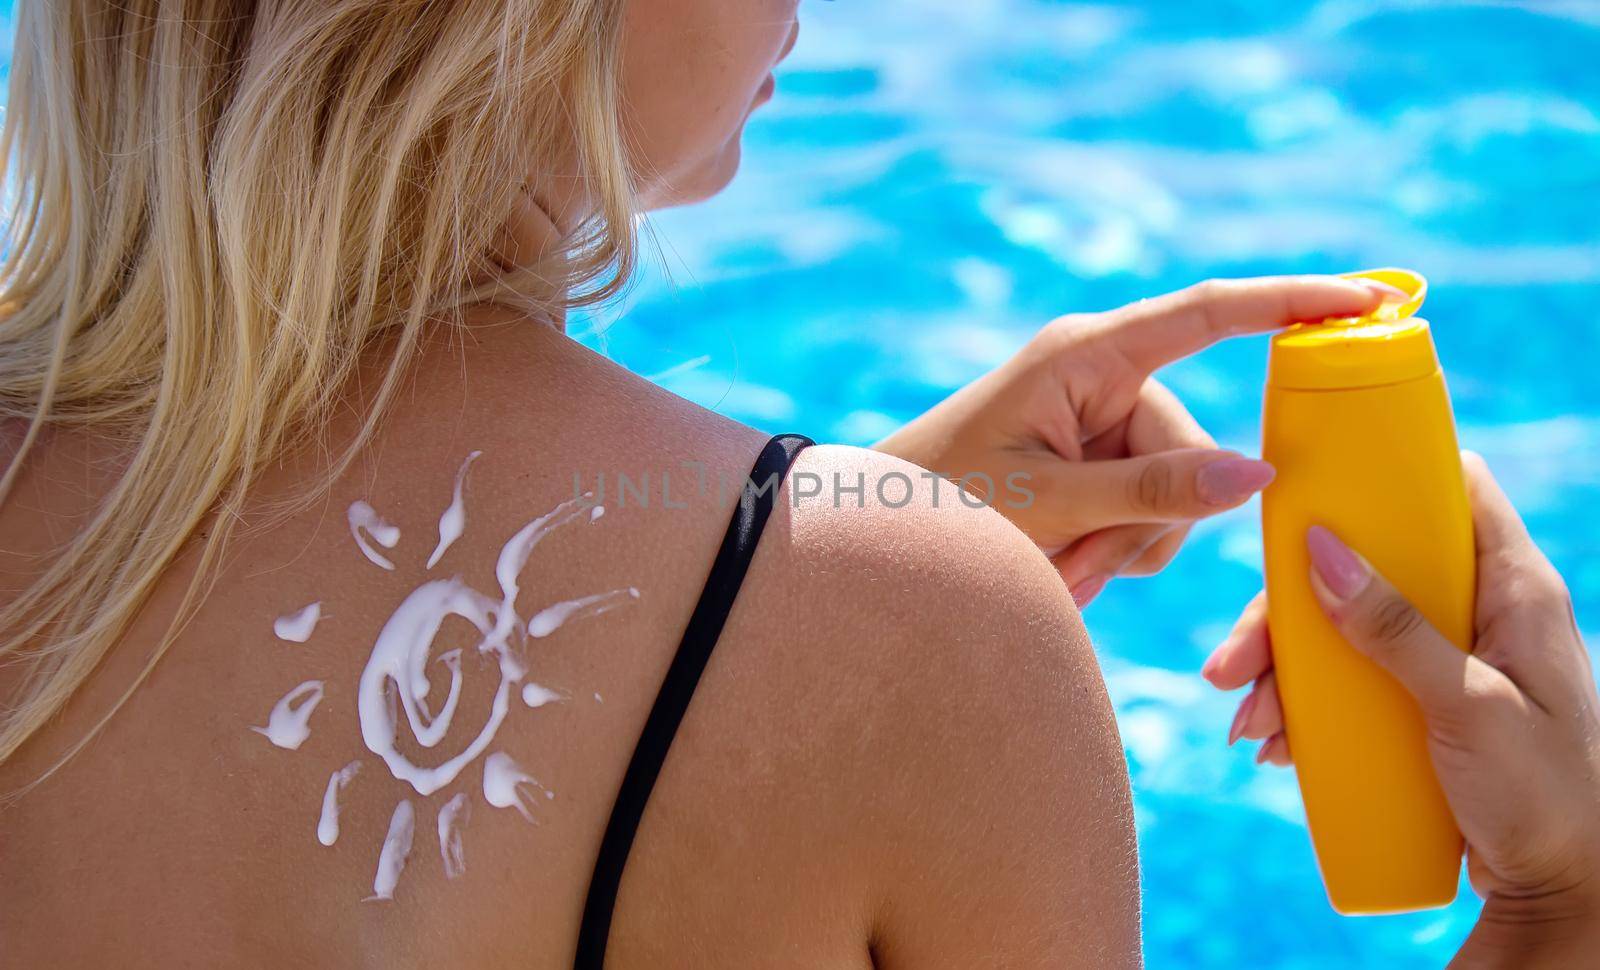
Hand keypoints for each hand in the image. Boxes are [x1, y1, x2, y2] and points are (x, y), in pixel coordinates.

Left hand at [875, 275, 1400, 604]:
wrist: (885, 531)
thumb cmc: (945, 503)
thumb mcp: (1049, 502)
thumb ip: (1151, 491)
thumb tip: (1259, 473)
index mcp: (1087, 354)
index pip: (1210, 313)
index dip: (1293, 302)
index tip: (1371, 298)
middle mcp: (1104, 377)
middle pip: (1195, 451)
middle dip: (1145, 522)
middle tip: (1074, 562)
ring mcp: (1104, 421)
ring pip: (1181, 496)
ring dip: (1127, 546)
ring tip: (1057, 566)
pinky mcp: (1101, 462)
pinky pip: (1155, 515)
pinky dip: (1119, 550)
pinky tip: (1066, 564)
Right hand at [1204, 453, 1599, 964]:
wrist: (1567, 895)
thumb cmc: (1549, 800)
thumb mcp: (1469, 709)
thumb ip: (1396, 630)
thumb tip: (1320, 549)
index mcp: (1515, 589)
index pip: (1455, 490)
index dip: (1387, 473)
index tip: (1314, 484)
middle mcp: (1482, 611)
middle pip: (1370, 566)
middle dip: (1290, 612)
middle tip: (1234, 664)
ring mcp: (1451, 657)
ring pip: (1347, 628)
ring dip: (1286, 672)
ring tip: (1250, 727)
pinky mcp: (1426, 703)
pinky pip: (1351, 682)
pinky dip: (1307, 708)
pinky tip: (1276, 745)